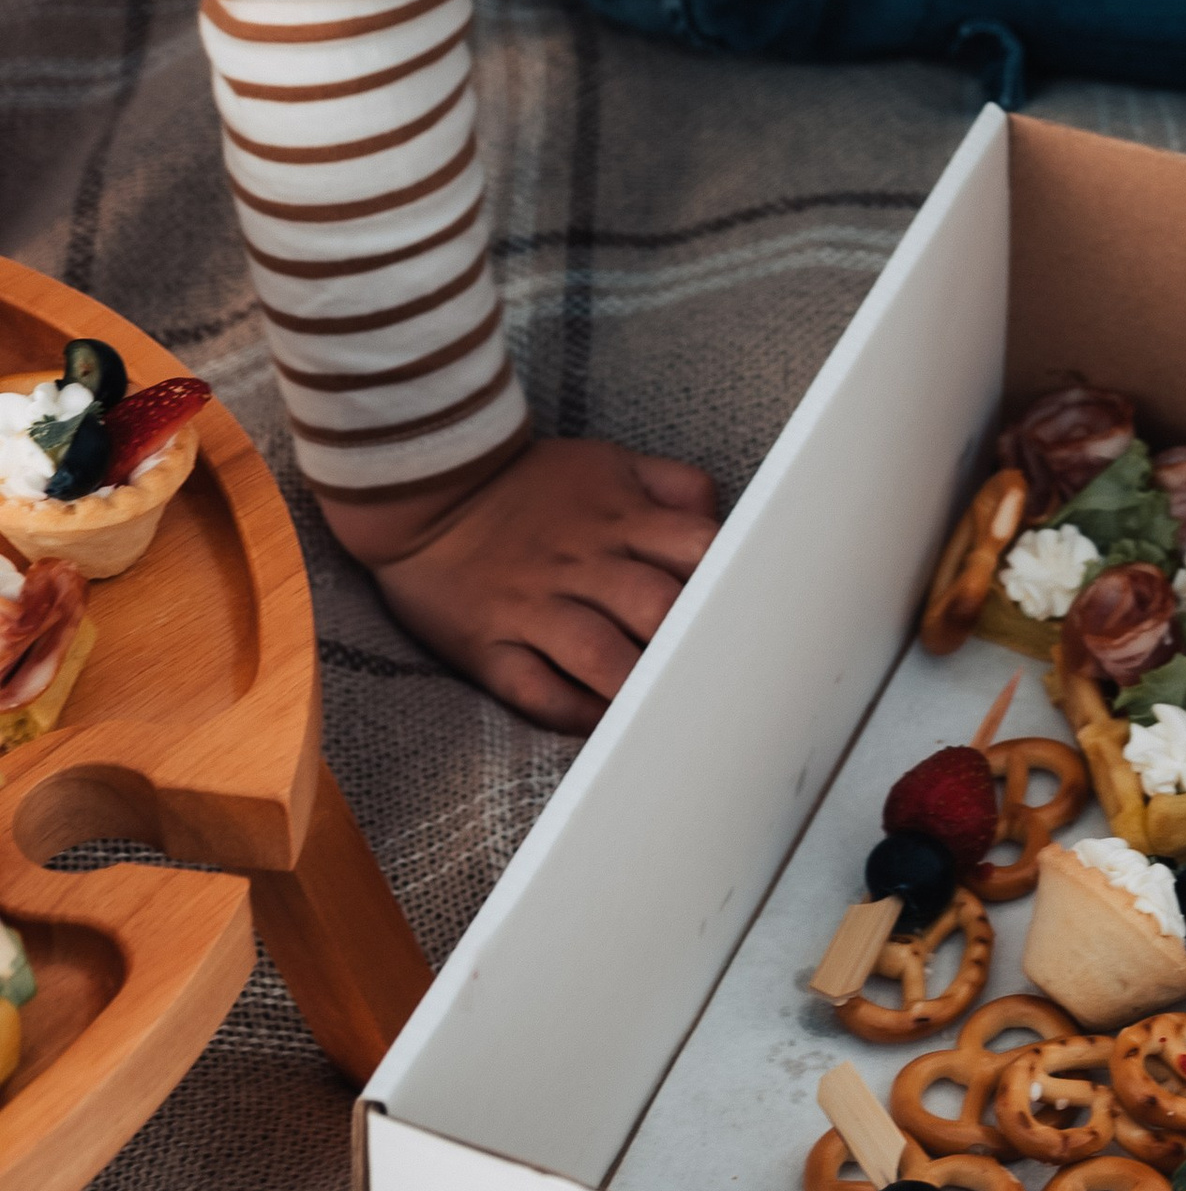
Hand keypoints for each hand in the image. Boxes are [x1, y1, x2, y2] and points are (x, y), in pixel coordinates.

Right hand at [328, 438, 722, 730]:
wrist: (425, 489)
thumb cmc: (530, 488)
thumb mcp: (607, 463)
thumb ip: (671, 485)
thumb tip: (722, 515)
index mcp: (619, 520)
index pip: (696, 548)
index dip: (732, 581)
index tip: (756, 617)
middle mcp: (581, 564)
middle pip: (653, 605)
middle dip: (690, 642)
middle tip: (722, 681)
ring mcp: (532, 606)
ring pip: (597, 653)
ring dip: (635, 686)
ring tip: (667, 716)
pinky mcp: (487, 644)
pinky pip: (531, 689)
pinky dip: (568, 712)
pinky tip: (600, 727)